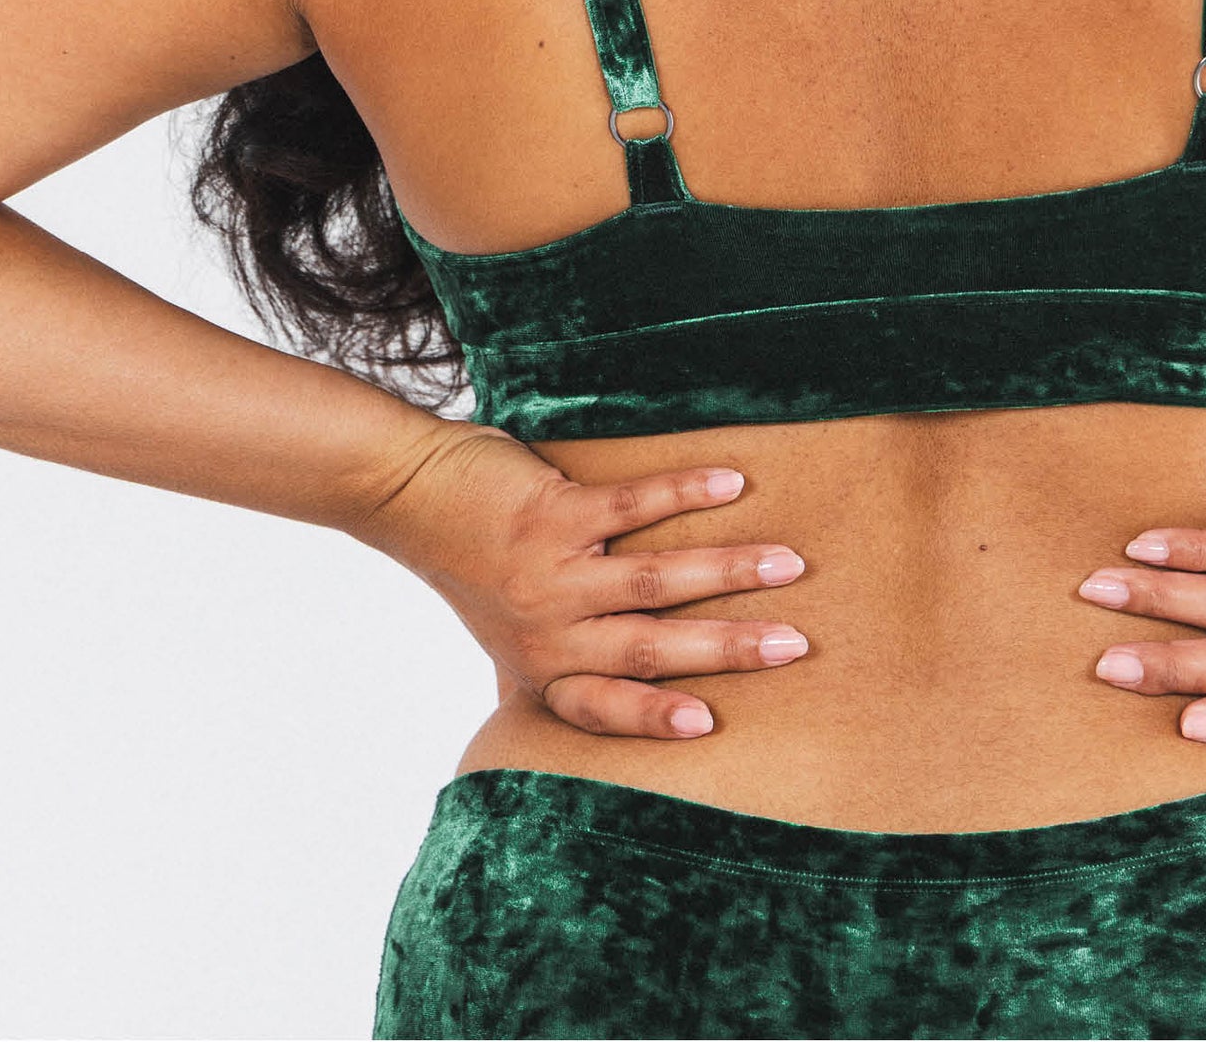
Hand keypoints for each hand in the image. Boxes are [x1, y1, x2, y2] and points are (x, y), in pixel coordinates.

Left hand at [346, 420, 807, 739]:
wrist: (410, 494)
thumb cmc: (469, 564)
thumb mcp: (507, 634)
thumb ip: (557, 665)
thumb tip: (624, 696)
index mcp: (543, 667)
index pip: (605, 707)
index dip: (656, 718)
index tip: (712, 725)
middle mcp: (549, 630)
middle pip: (651, 648)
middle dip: (729, 648)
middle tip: (795, 645)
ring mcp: (553, 573)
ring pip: (655, 582)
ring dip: (728, 570)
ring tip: (787, 562)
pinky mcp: (555, 514)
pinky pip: (633, 506)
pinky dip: (686, 493)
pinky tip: (732, 482)